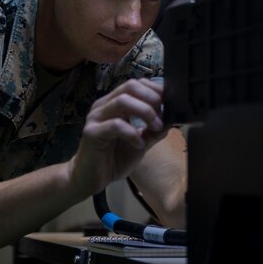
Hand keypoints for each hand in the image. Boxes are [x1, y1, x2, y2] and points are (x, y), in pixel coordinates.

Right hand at [67, 78, 168, 197]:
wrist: (90, 179)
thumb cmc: (113, 159)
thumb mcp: (140, 142)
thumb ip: (153, 130)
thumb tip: (172, 118)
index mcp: (114, 104)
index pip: (135, 84)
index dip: (154, 90)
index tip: (168, 104)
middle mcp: (104, 106)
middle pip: (130, 87)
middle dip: (151, 99)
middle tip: (162, 117)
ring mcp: (96, 117)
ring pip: (123, 101)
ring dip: (145, 112)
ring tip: (155, 128)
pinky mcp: (91, 133)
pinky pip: (115, 125)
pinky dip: (132, 133)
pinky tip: (139, 144)